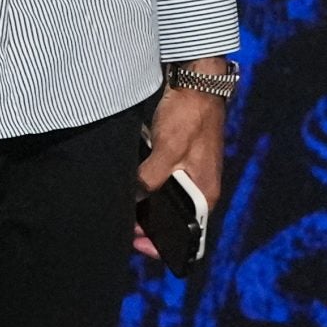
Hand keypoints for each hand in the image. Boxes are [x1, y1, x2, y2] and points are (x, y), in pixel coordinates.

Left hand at [135, 70, 227, 254]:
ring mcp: (189, 173)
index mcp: (205, 194)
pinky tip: (128, 185)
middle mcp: (200, 188)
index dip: (162, 245)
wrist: (196, 81)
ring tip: (121, 208)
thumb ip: (150, 179)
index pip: (189, 235)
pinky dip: (146, 187)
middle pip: (174, 220)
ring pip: (165, 201)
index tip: (136, 244)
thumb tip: (132, 198)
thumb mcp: (168, 150)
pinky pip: (162, 182)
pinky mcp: (180, 159)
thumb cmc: (189, 115)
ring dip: (145, 207)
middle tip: (121, 226)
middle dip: (148, 227)